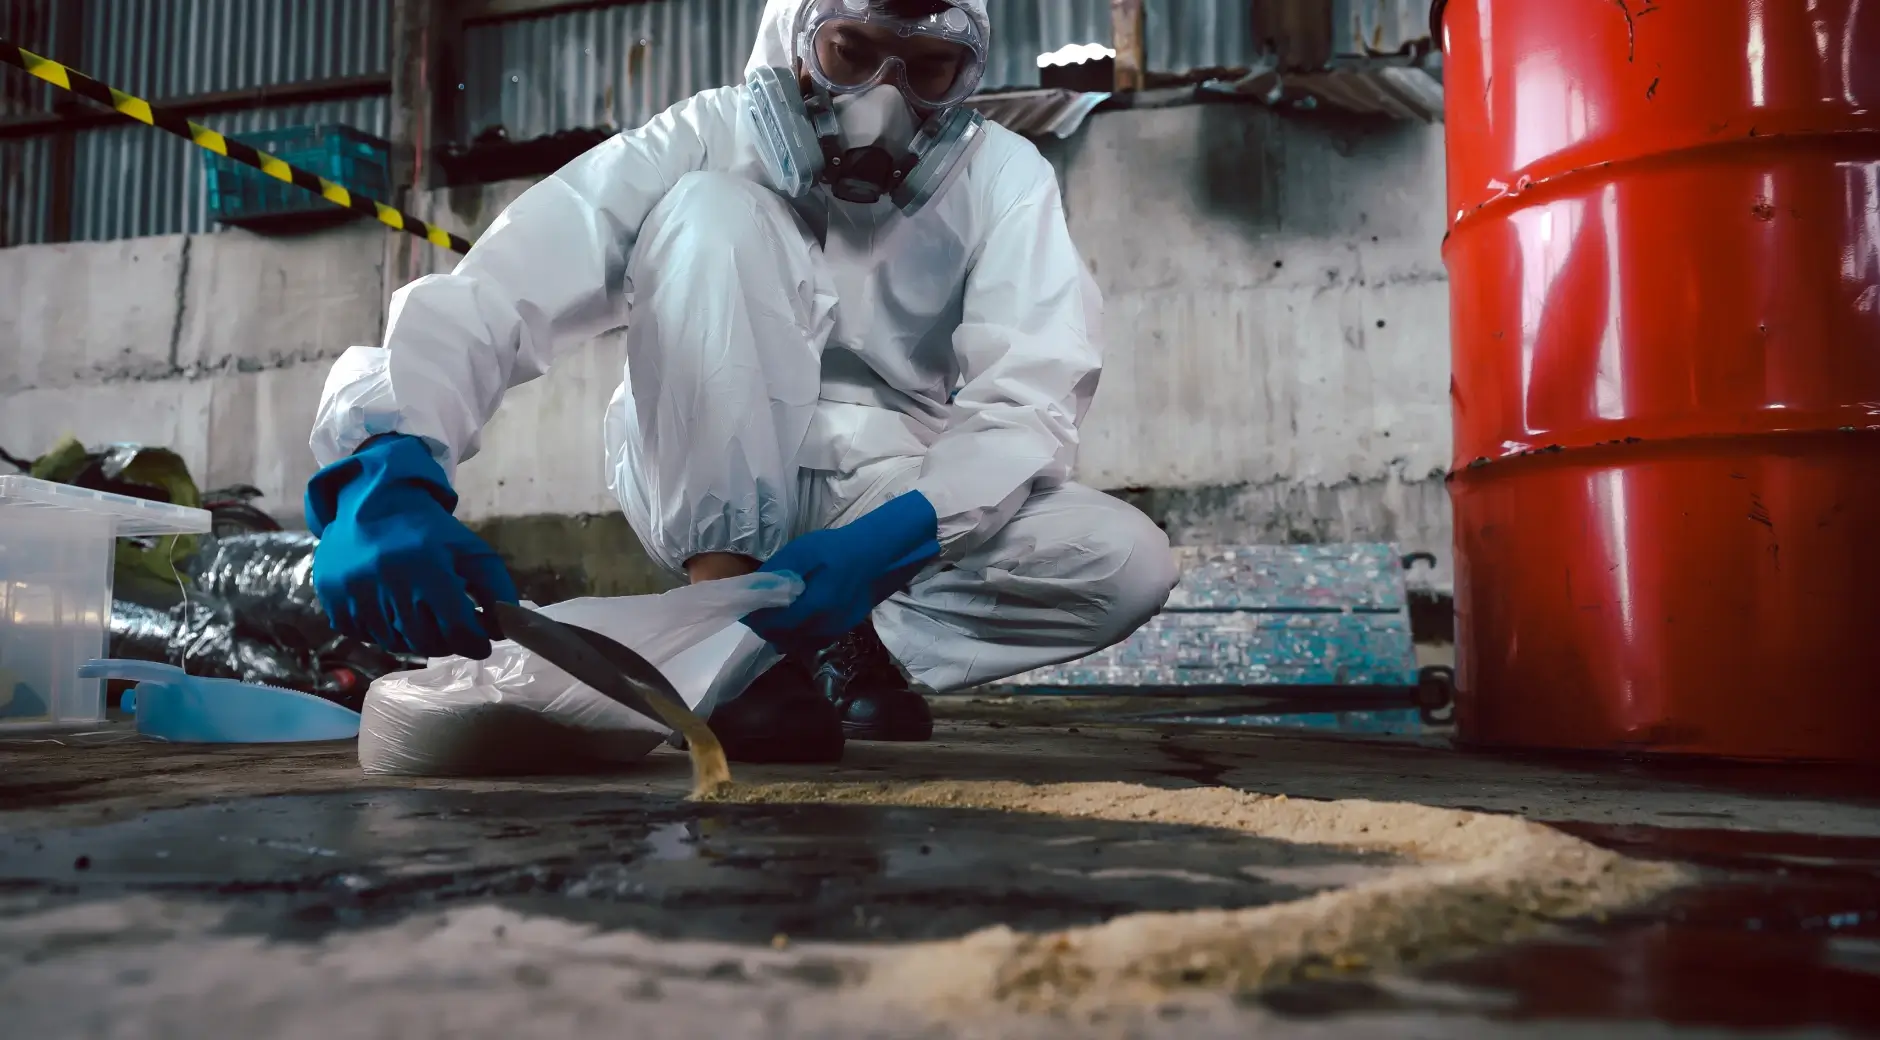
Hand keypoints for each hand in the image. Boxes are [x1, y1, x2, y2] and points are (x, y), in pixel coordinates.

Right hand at [305, 434, 517, 659]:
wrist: (371, 502)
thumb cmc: (427, 530)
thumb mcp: (470, 550)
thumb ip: (496, 588)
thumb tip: (503, 629)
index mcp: (427, 566)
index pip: (457, 628)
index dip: (475, 642)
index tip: (482, 644)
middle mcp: (388, 581)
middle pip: (426, 641)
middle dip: (448, 642)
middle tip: (454, 632)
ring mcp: (355, 591)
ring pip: (395, 642)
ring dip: (415, 638)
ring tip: (423, 618)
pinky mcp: (332, 597)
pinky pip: (364, 635)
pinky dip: (383, 631)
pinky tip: (392, 610)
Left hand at [742, 491, 940, 654]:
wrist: (874, 555)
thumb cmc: (836, 549)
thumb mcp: (803, 552)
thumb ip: (778, 572)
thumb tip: (753, 588)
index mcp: (816, 604)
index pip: (774, 623)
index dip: (755, 619)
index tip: (743, 609)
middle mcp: (825, 624)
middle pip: (783, 637)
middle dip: (764, 627)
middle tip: (754, 612)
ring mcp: (835, 630)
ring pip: (796, 643)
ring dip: (779, 634)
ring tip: (771, 616)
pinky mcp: (840, 630)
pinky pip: (810, 641)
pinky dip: (795, 636)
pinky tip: (792, 621)